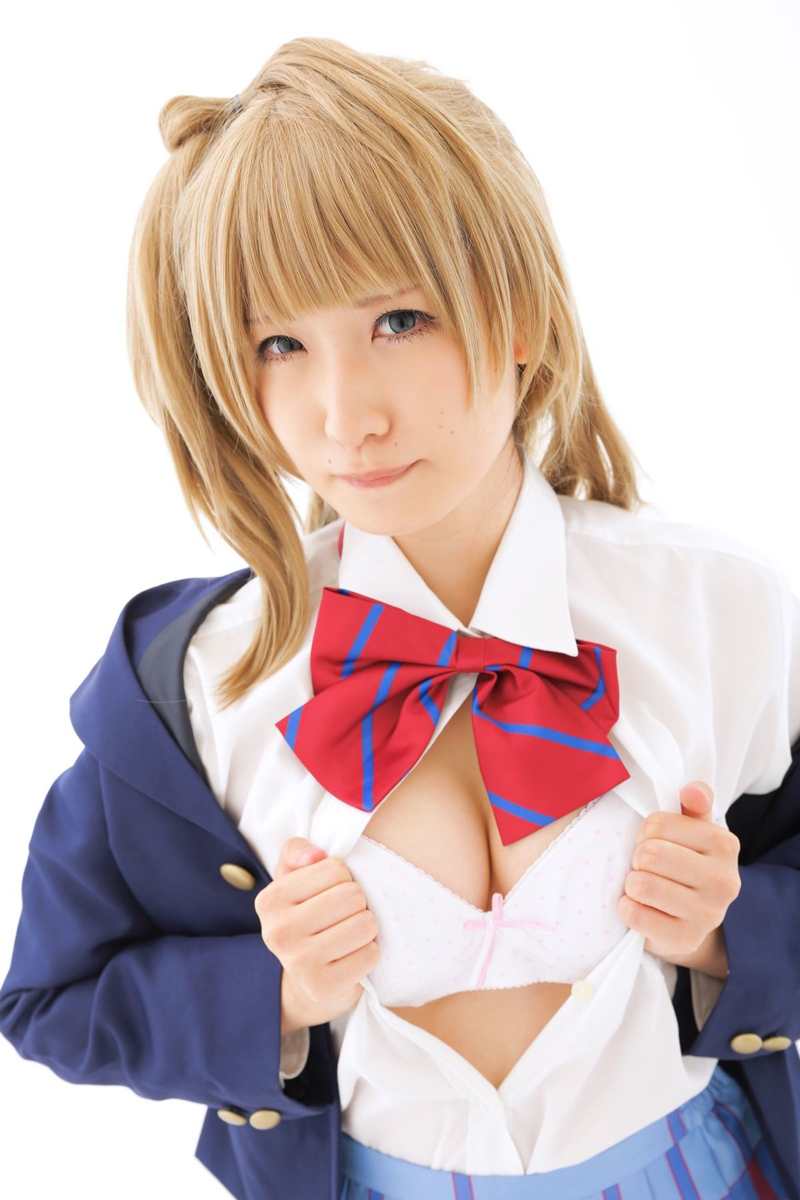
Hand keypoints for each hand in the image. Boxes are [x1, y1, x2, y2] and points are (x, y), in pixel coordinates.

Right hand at [255, 837, 379, 1028]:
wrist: (307, 977)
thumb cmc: (307, 914)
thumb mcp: (295, 877)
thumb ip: (298, 851)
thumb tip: (315, 855)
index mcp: (269, 900)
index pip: (335, 869)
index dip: (344, 879)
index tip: (331, 894)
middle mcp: (277, 932)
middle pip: (352, 896)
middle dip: (358, 903)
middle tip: (345, 916)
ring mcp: (298, 963)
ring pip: (364, 924)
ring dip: (366, 928)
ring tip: (350, 934)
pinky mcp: (322, 987)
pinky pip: (370, 954)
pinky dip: (369, 952)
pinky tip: (352, 956)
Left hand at [616, 781, 740, 959]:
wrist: (689, 919)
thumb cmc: (684, 862)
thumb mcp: (692, 830)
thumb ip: (693, 804)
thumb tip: (692, 788)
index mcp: (725, 844)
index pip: (657, 824)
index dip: (644, 832)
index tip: (652, 841)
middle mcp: (724, 881)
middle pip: (649, 854)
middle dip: (637, 858)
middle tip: (645, 866)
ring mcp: (708, 914)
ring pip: (642, 885)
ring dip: (631, 884)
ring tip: (642, 886)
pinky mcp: (685, 939)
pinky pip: (635, 915)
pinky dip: (627, 908)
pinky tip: (639, 906)